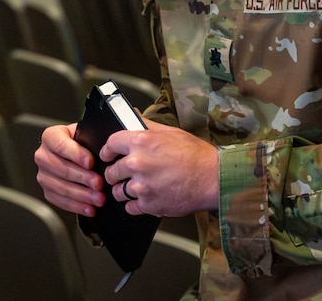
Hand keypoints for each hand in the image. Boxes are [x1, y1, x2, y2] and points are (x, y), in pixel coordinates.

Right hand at [34, 123, 106, 216]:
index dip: (76, 155)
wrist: (77, 152)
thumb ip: (90, 141)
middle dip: (83, 178)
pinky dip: (77, 206)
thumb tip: (102, 153)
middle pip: (62, 168)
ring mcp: (43, 175)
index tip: (90, 162)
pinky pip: (60, 201)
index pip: (60, 145)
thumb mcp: (85, 135)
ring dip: (82, 195)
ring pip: (61, 187)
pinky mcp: (47, 191)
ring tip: (98, 198)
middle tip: (99, 183)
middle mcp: (43, 155)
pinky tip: (89, 208)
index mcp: (50, 137)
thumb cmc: (82, 142)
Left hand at [99, 120, 218, 217]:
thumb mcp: (171, 132)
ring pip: (117, 192)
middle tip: (123, 174)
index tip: (108, 155)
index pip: (110, 144)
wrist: (213, 178)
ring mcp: (141, 186)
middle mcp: (137, 163)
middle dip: (115, 173)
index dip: (108, 150)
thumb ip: (147, 124)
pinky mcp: (148, 205)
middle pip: (110, 171)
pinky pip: (129, 207)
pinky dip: (135, 205)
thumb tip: (133, 115)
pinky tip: (145, 197)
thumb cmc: (196, 154)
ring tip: (136, 187)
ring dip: (124, 190)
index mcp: (141, 142)